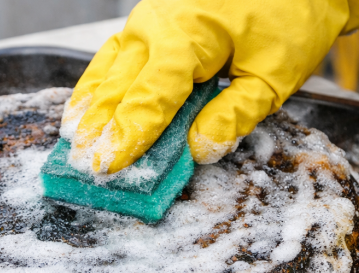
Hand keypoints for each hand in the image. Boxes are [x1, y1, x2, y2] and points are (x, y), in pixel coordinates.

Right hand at [62, 0, 358, 172]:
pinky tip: (84, 109)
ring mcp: (146, 22)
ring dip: (89, 109)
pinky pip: (113, 58)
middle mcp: (155, 26)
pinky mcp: (147, 25)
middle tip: (83, 166)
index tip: (108, 167)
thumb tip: (198, 150)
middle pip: (119, 86)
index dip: (128, 136)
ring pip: (106, 70)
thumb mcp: (274, 76)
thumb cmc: (287, 19)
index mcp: (188, 37)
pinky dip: (97, 86)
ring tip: (70, 142)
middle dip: (100, 129)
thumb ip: (236, 115)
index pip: (150, 97)